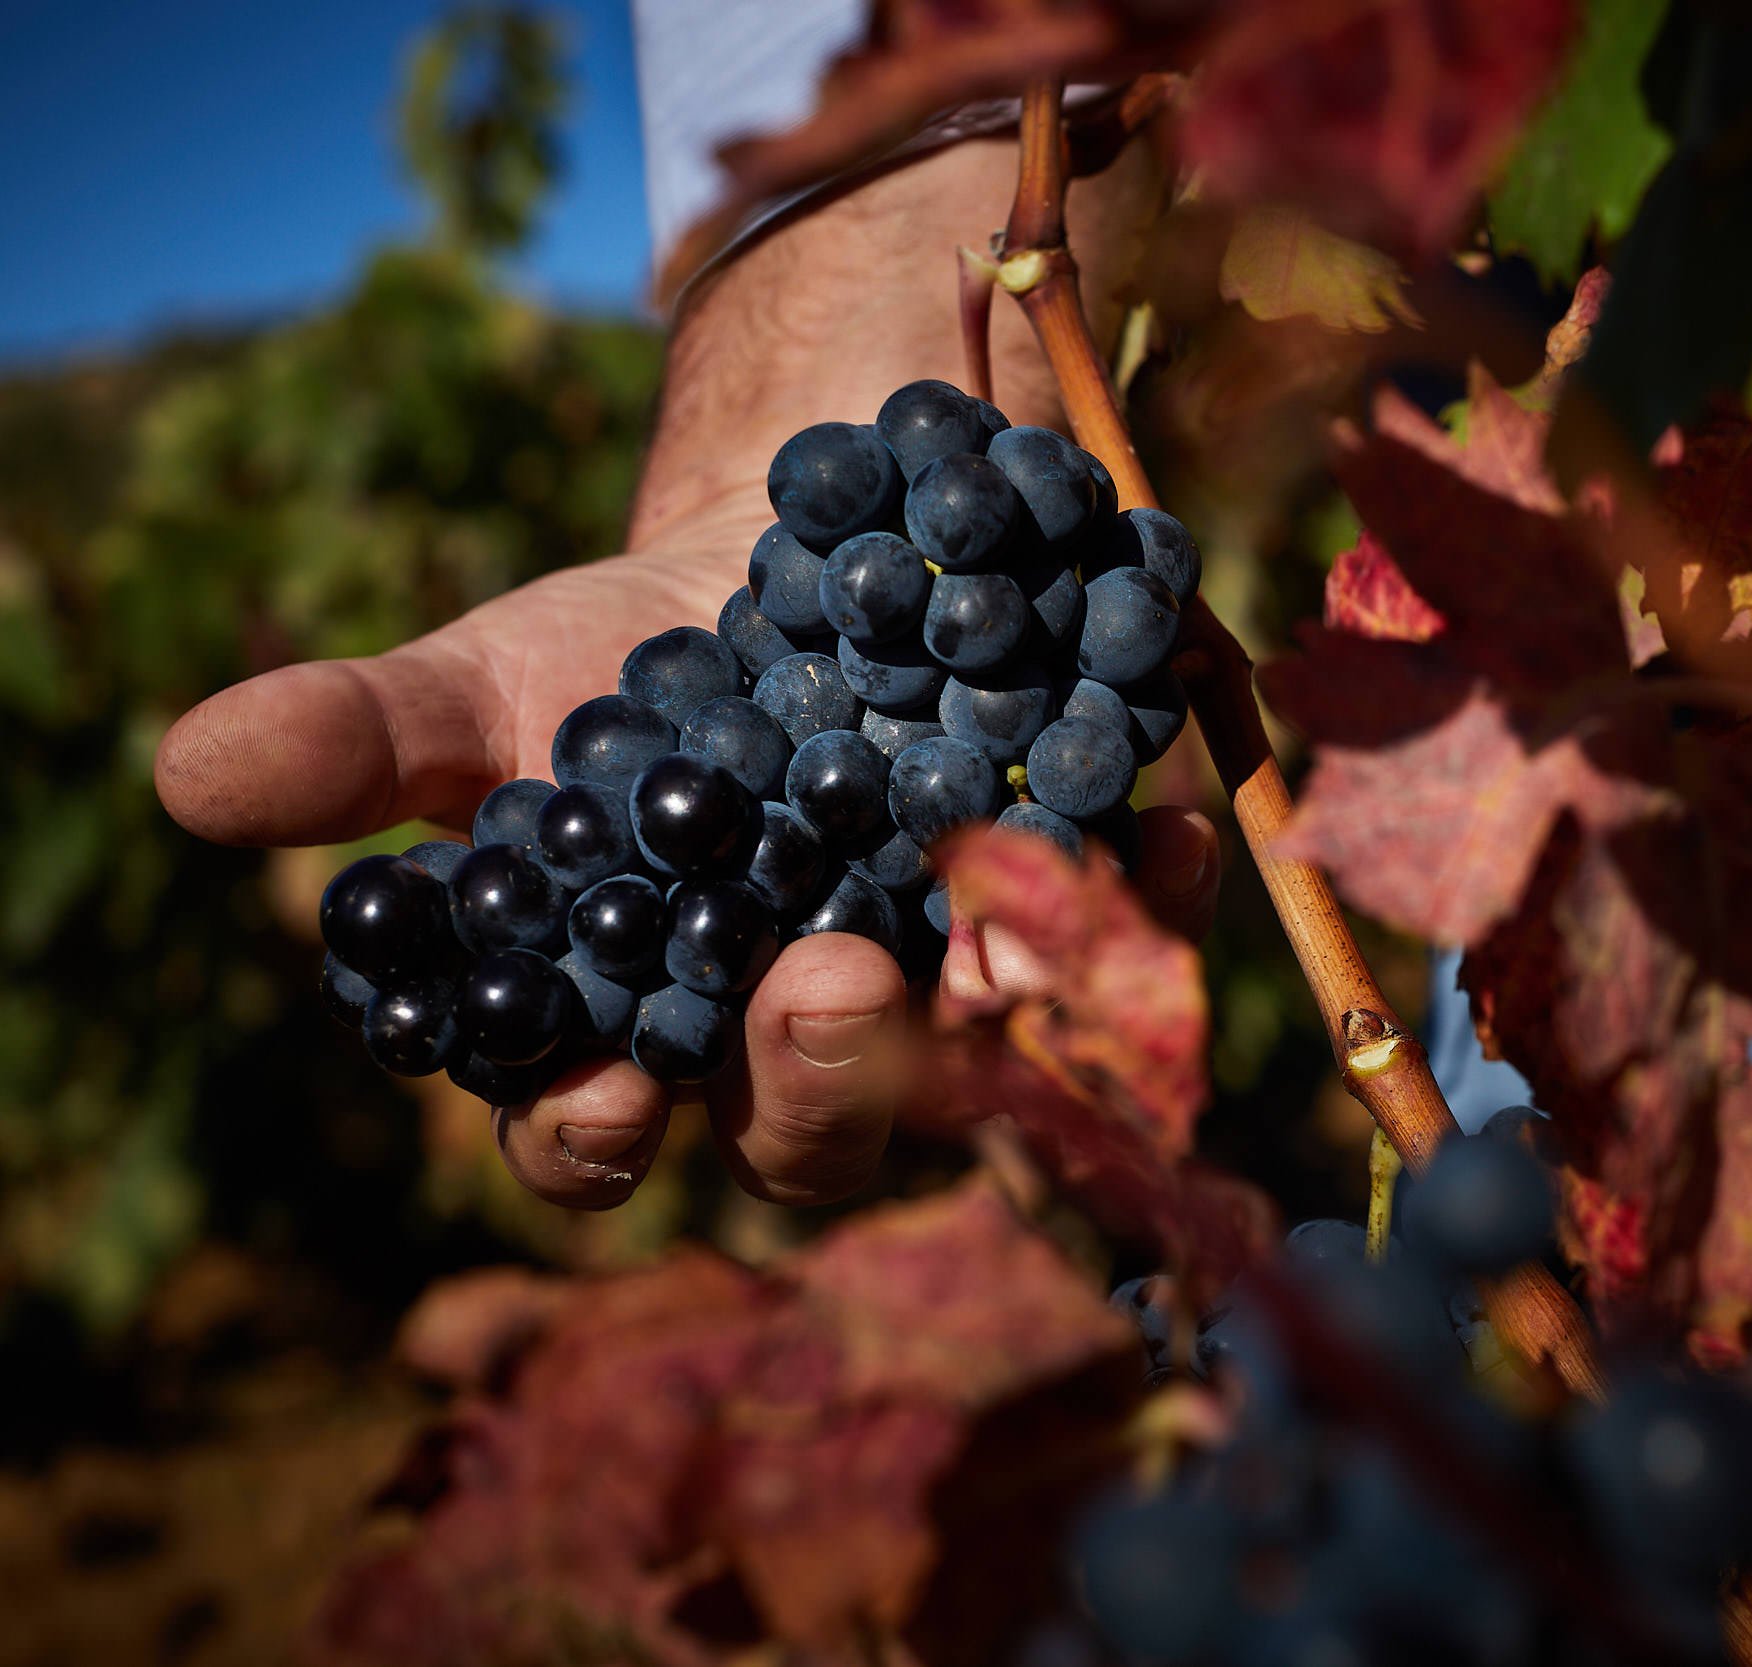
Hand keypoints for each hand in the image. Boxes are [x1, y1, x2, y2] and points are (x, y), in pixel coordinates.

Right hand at [155, 515, 1221, 1209]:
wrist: (796, 549)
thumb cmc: (620, 656)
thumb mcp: (490, 680)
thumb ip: (363, 744)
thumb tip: (186, 775)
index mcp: (639, 1032)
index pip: (596, 1136)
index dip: (589, 1133)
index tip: (595, 1092)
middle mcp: (799, 1040)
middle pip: (815, 1127)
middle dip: (820, 1079)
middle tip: (823, 989)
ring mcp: (952, 983)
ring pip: (989, 1056)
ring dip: (1009, 1007)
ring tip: (1017, 927)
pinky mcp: (1074, 907)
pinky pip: (1130, 940)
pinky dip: (1150, 897)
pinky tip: (1169, 833)